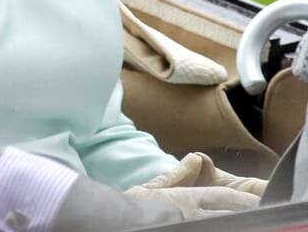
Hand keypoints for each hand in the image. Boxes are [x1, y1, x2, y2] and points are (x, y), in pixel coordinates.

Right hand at [124, 184, 259, 218]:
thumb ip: (177, 174)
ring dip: (237, 221)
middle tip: (265, 213)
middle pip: (230, 215)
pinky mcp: (186, 230)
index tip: (259, 201)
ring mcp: (192, 226)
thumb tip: (196, 158)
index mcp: (188, 199)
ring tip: (253, 221)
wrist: (118, 222)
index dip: (243, 199)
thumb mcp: (153, 187)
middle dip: (248, 213)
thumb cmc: (133, 206)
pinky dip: (222, 227)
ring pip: (223, 224)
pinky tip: (229, 226)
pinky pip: (211, 230)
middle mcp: (194, 215)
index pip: (224, 197)